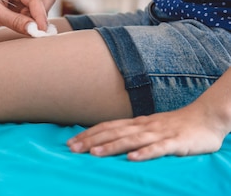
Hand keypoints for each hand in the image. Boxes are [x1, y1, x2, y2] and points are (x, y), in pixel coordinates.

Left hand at [0, 0, 55, 33]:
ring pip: (39, 9)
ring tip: (20, 28)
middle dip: (40, 14)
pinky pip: (30, 17)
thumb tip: (36, 30)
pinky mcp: (13, 10)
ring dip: (35, 21)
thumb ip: (15, 21)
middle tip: (29, 28)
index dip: (41, 14)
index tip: (41, 31)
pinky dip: (29, 25)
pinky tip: (19, 30)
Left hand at [67, 103, 226, 160]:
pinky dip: (145, 153)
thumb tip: (109, 139)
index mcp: (137, 123)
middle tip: (72, 148)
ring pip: (131, 139)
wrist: (206, 118)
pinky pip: (158, 149)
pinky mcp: (176, 143)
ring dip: (112, 146)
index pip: (108, 126)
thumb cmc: (175, 125)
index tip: (71, 142)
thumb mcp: (150, 127)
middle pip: (114, 132)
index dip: (89, 134)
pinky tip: (132, 159)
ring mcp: (159, 133)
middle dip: (92, 140)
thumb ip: (132, 132)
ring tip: (94, 153)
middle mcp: (144, 126)